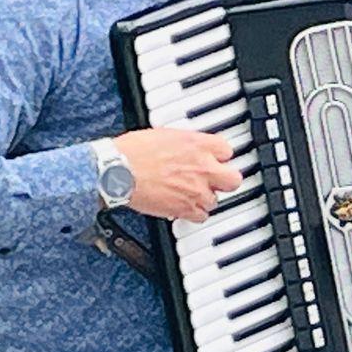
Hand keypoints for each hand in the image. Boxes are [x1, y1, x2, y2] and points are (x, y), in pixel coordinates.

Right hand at [111, 128, 241, 222]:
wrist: (119, 171)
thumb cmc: (133, 152)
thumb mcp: (165, 134)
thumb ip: (186, 143)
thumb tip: (190, 147)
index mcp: (198, 144)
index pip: (226, 150)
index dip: (219, 157)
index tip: (214, 160)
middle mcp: (203, 167)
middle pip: (233, 179)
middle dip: (224, 180)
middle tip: (214, 180)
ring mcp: (197, 190)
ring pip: (215, 200)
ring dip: (205, 198)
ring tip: (190, 194)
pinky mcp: (186, 208)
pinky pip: (202, 216)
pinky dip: (194, 214)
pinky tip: (185, 207)